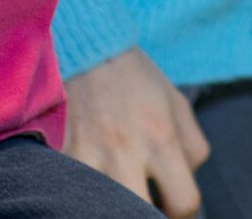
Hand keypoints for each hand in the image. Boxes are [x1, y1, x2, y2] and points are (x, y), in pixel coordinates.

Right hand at [61, 46, 209, 217]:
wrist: (86, 50)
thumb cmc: (135, 80)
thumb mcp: (177, 104)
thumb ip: (193, 146)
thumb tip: (187, 182)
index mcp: (161, 138)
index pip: (184, 203)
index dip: (180, 213)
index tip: (170, 206)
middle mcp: (125, 152)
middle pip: (140, 215)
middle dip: (144, 216)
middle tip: (141, 205)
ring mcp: (87, 156)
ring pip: (102, 209)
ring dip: (110, 206)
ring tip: (115, 195)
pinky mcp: (58, 156)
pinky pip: (70, 192)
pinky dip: (79, 195)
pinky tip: (86, 187)